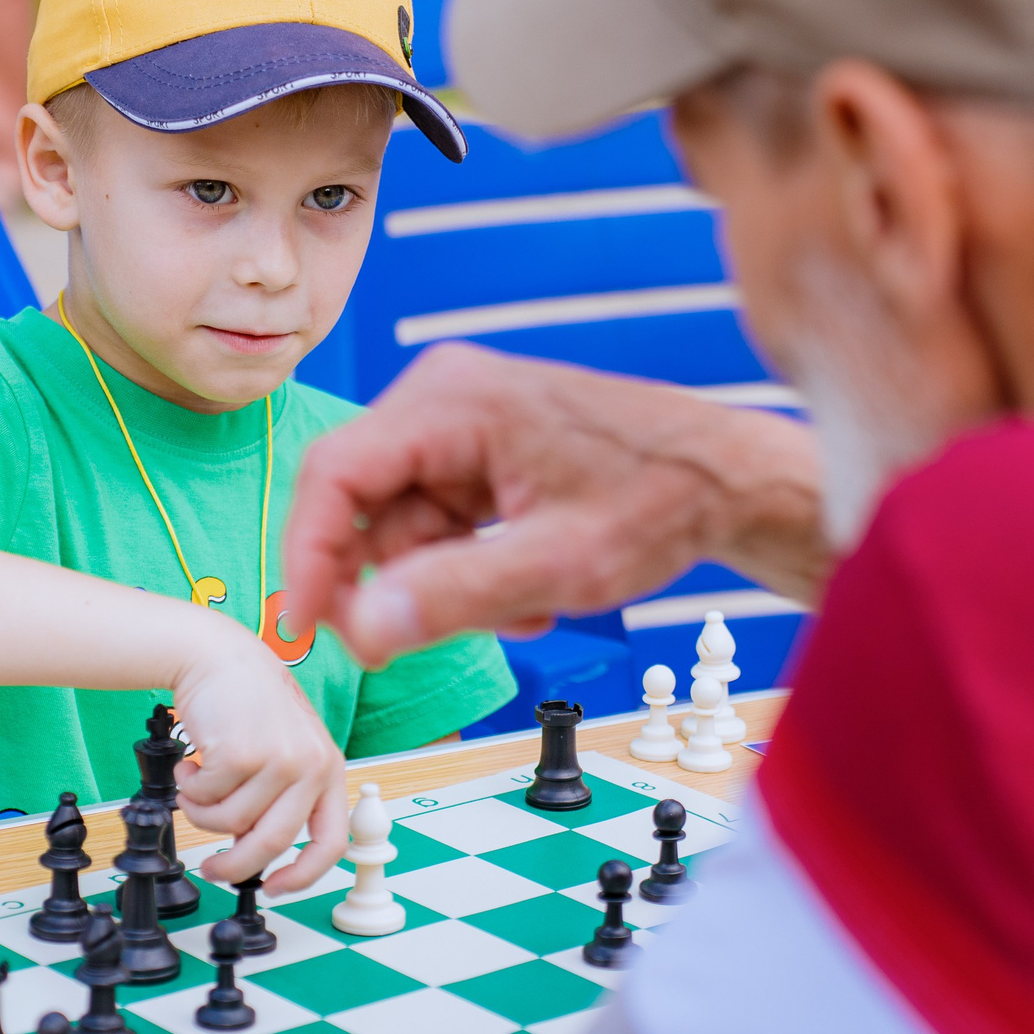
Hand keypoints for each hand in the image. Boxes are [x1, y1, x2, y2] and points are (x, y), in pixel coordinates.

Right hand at [170, 626, 349, 891]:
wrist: (217, 656)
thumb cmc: (247, 703)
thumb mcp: (285, 749)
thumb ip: (282, 797)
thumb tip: (258, 854)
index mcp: (328, 769)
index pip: (332, 840)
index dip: (304, 875)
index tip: (276, 887)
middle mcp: (311, 766)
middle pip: (273, 842)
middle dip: (236, 866)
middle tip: (213, 869)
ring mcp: (278, 760)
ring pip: (229, 824)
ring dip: (201, 813)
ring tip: (197, 784)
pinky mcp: (241, 754)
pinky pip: (204, 799)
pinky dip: (188, 788)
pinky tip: (191, 763)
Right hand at [281, 345, 827, 669]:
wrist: (727, 478)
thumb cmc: (660, 500)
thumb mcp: (558, 565)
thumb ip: (455, 596)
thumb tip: (362, 631)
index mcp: (451, 401)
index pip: (335, 476)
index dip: (309, 558)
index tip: (306, 631)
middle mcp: (444, 396)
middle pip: (364, 504)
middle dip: (400, 581)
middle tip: (432, 637)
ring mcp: (462, 421)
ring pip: (404, 525)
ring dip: (448, 582)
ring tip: (526, 606)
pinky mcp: (481, 449)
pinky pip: (440, 520)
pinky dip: (472, 566)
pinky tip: (532, 586)